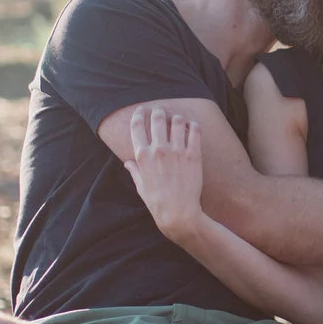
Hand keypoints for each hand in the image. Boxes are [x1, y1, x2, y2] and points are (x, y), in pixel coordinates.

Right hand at [124, 106, 207, 242]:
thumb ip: (134, 171)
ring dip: (176, 118)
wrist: (178, 213)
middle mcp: (158, 150)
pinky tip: (192, 126)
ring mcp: (177, 151)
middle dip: (158, 111)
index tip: (141, 110)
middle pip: (157, 118)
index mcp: (142, 156)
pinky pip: (194, 131)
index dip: (138, 114)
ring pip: (177, 121)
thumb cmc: (157, 202)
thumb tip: (128, 163)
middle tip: (161, 111)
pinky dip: (193, 125)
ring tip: (178, 120)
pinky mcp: (193, 155)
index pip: (137, 126)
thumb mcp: (140, 186)